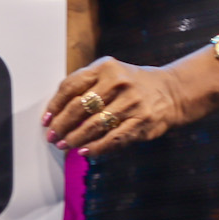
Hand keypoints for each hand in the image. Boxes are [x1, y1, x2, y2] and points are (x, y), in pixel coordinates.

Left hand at [42, 57, 212, 155]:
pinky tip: (86, 152)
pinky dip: (97, 148)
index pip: (71, 86)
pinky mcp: (142, 121)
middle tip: (53, 136)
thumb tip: (57, 113)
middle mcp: (118, 82)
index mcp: (106, 67)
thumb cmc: (134, 84)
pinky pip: (113, 139)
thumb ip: (87, 86)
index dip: (55, 105)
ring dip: (75, 139)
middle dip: (62, 125)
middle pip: (79, 107)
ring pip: (94, 125)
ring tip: (66, 146)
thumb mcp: (111, 74)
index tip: (46, 119)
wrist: (172, 91)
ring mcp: (131, 103)